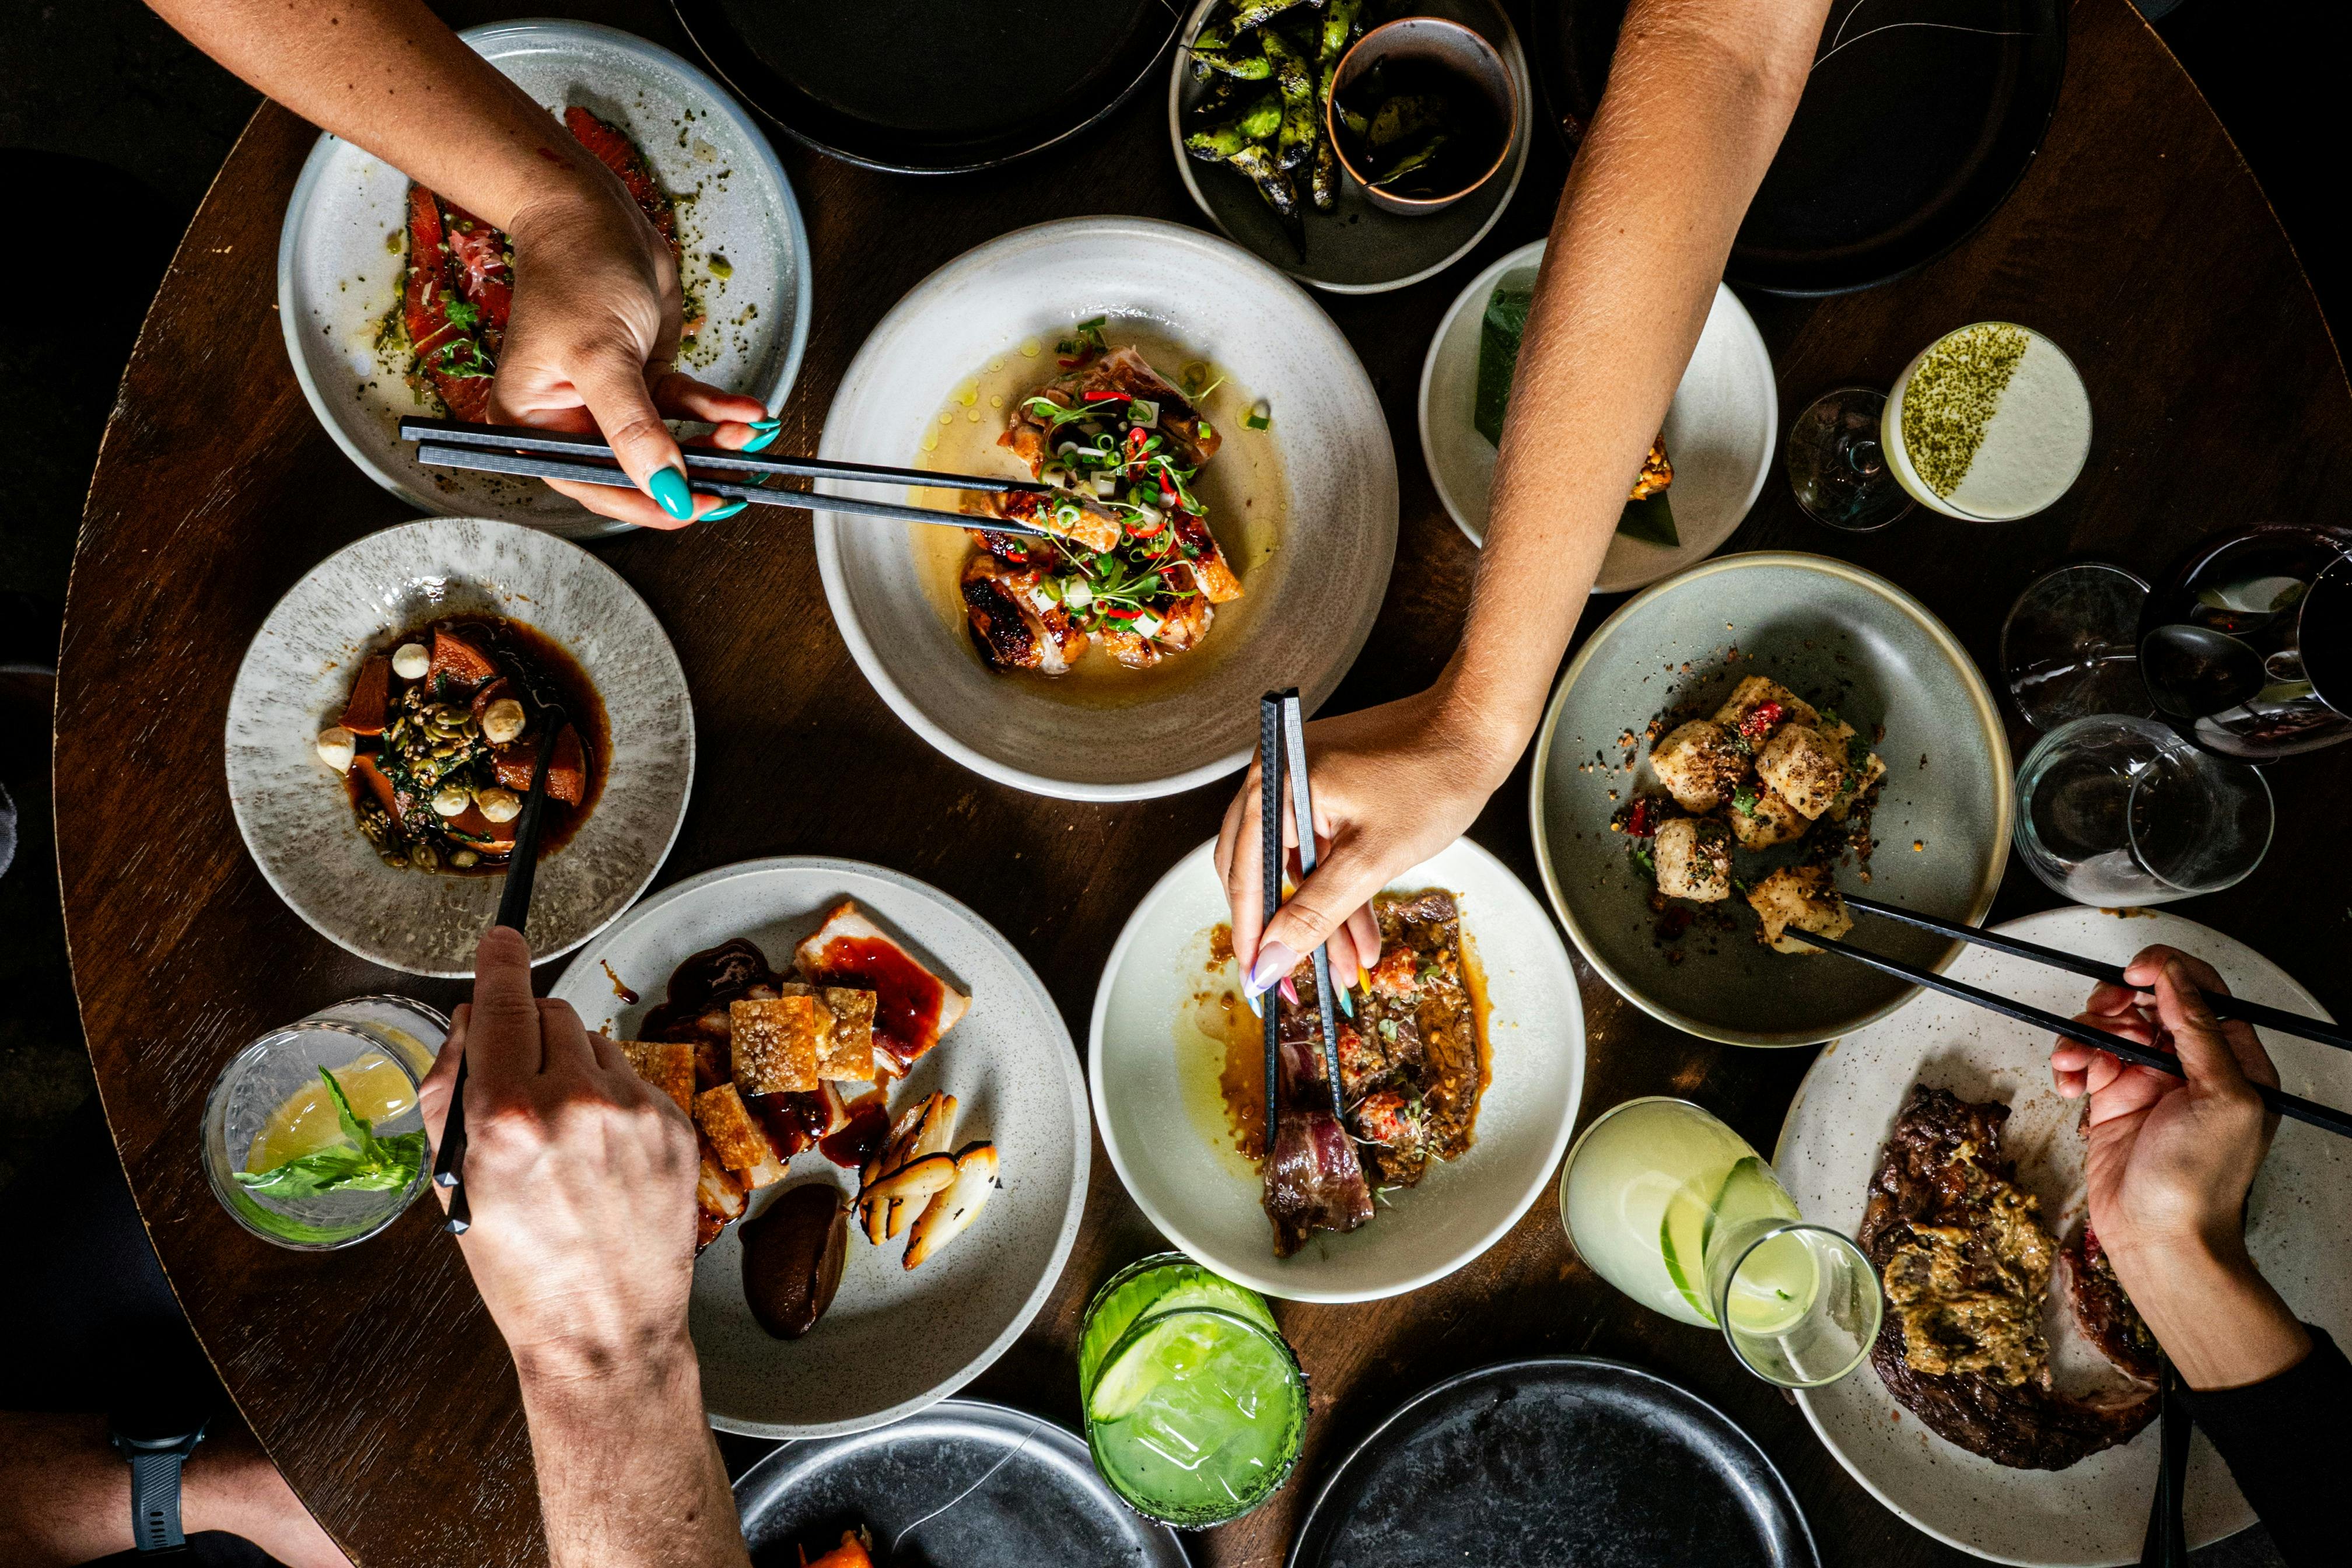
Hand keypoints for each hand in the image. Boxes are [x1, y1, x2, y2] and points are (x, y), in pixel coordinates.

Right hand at [417, 927, 700, 1382]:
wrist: (602, 1329)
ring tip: (560, 1133)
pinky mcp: (675, 1129)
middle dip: (527, 1029)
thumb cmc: (517, 1267)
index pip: (504, 1001)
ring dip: (571, 1064)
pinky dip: (610, 1099)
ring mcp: (634, 1114)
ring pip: (594, 1042)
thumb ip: (451, 1088)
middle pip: (550, 1011)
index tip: (502, 936)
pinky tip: (599, 1153)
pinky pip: (633, 1080)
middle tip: (516, 1078)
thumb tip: (474, 1019)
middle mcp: (576, 1104)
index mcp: (508, 1117)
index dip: (500, 960)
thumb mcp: (453, 1181)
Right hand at [494, 178, 771, 531]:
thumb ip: (635, 430)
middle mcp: (570, 421)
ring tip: (748, 431)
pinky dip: (719, 411)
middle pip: (638, 472)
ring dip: (715, 441)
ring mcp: (613, 403)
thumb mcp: (602, 357)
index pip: (595, 486)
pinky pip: (687, 409)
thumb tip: (668, 491)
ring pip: (672, 443)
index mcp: (534, 426)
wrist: (593, 214)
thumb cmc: (576, 274)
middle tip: (738, 479)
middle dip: (692, 473)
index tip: (697, 506)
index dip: (648, 504)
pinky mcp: (645, 381)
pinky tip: (749, 410)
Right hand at [1216, 685, 1513, 1005]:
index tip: (1258, 984)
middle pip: (1260, 872)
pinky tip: (1360, 933)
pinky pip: (1319, 849)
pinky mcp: (1326, 789)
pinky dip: (1337, 889)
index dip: (1251, 936)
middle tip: (1297, 982)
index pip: (1245, 875)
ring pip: (1296, 867)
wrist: (1477, 728)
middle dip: (1285, 932)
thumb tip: (1272, 960)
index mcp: (1276, 784)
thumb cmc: (1433, 776)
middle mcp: (1276, 777)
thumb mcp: (1373, 859)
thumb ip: (1316, 913)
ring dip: (1320, 917)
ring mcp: (1300, 781)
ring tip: (1347, 966)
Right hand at [2050, 945, 2307, 1387]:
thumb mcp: (2220, 1097)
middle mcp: (2189, 1066)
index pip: (2202, 993)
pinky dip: (2069, 1064)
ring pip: (2107, 1028)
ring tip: (2076, 1062)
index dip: (2168, 972)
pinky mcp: (2110, 1100)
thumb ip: (2200, 1032)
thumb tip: (2177, 980)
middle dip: (2115, 1004)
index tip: (2137, 972)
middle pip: (2146, 1003)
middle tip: (2103, 1016)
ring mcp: (2147, 1082)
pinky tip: (2071, 1085)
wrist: (2158, 1238)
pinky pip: (2083, 1059)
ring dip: (2083, 1036)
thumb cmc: (2199, 1183)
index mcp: (2231, 1061)